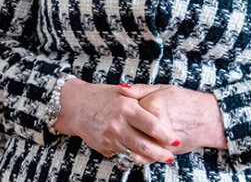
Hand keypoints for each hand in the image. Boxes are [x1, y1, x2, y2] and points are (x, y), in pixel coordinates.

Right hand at [52, 79, 179, 165]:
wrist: (75, 105)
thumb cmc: (102, 97)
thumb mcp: (123, 93)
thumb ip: (142, 100)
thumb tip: (163, 112)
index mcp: (126, 107)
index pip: (151, 125)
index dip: (165, 135)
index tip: (175, 139)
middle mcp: (118, 124)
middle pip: (144, 145)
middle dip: (160, 153)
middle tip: (170, 156)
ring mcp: (110, 137)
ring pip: (134, 153)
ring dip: (146, 155)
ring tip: (158, 155)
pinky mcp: (103, 147)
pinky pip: (122, 153)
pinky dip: (130, 153)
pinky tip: (135, 149)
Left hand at [117, 84, 227, 152]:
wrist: (209, 118)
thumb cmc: (186, 101)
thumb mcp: (163, 89)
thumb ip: (140, 90)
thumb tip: (120, 89)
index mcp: (151, 105)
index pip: (126, 111)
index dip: (123, 112)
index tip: (122, 111)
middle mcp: (155, 124)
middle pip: (129, 129)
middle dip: (124, 129)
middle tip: (123, 125)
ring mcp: (161, 140)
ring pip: (136, 144)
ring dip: (130, 142)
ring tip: (131, 135)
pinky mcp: (166, 151)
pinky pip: (147, 156)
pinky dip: (140, 154)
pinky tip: (140, 146)